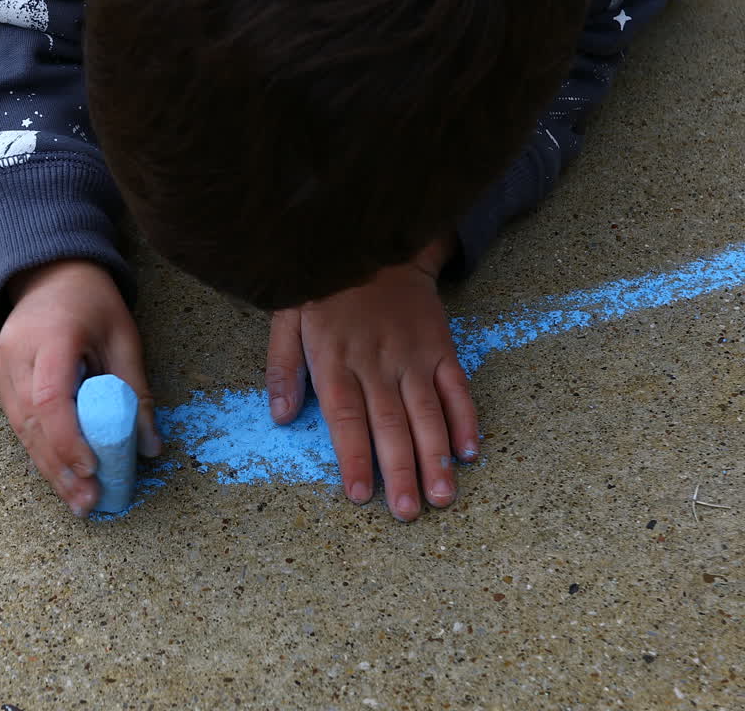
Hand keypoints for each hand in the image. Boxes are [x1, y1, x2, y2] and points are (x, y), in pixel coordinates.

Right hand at [0, 260, 161, 516]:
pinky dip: (40, 451)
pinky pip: (18, 423)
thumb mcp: (124, 337)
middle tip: (89, 502)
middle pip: (32, 423)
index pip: (50, 398)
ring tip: (78, 501)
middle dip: (61, 467)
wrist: (50, 274)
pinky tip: (61, 477)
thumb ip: (136, 391)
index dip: (69, 438)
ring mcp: (1, 367)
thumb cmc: (91, 302)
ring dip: (50, 468)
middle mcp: (16, 354)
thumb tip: (150, 447)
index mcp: (51, 338)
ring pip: (21, 429)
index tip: (92, 468)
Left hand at [264, 237, 478, 520]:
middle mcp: (377, 361)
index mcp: (334, 358)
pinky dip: (465, 419)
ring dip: (436, 457)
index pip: (346, 417)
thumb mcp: (286, 314)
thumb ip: (283, 365)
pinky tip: (469, 452)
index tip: (360, 493)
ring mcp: (412, 355)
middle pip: (390, 424)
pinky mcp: (439, 346)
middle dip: (400, 471)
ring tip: (442, 496)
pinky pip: (456, 387)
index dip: (354, 456)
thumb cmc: (323, 285)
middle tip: (409, 512)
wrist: (373, 237)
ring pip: (427, 412)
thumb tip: (281, 415)